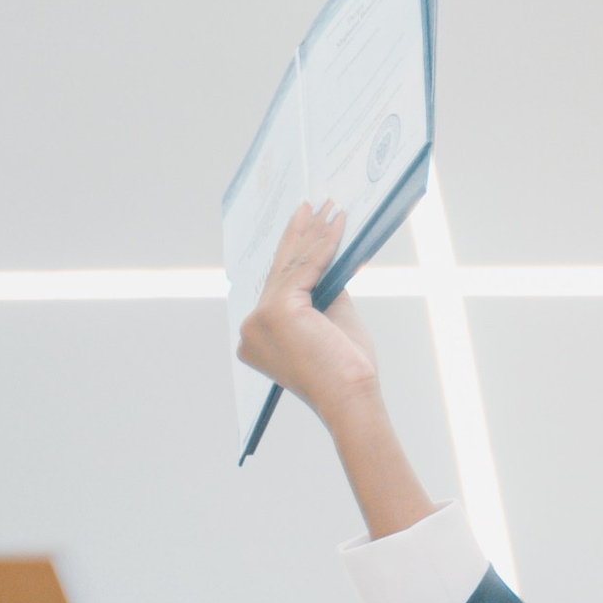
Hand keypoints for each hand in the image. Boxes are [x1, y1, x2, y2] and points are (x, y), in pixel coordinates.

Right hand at [237, 201, 382, 425]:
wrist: (352, 399)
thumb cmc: (345, 370)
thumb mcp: (330, 320)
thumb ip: (322, 289)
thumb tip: (326, 255)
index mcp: (257, 336)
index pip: (276, 282)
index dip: (291, 249)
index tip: (302, 221)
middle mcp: (251, 327)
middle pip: (282, 269)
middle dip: (301, 233)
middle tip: (313, 203)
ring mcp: (261, 318)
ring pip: (294, 265)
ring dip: (315, 232)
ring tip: (329, 206)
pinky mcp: (278, 311)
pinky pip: (307, 268)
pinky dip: (325, 244)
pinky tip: (337, 222)